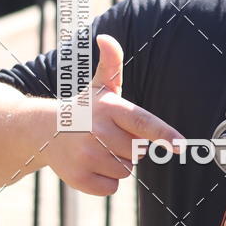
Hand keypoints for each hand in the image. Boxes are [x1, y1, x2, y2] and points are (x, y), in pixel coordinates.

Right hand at [42, 34, 184, 195]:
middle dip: (130, 148)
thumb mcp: (100, 86)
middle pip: (138, 152)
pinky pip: (111, 188)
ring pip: (125, 171)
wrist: (44, 131)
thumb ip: (111, 63)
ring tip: (98, 149)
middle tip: (110, 136)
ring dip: (117, 164)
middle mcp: (97, 131)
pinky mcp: (78, 177)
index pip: (142, 122)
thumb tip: (106, 38)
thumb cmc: (84, 109)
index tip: (181, 145)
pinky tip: (90, 164)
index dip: (164, 133)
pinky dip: (104, 181)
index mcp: (109, 108)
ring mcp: (86, 155)